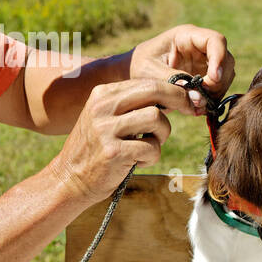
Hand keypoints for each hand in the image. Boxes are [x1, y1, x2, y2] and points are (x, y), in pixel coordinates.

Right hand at [48, 79, 194, 205]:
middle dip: (179, 99)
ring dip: (162, 135)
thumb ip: (132, 106)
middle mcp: (102, 107)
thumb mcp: (106, 118)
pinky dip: (152, 157)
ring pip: (156, 118)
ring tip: (149, 146)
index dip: (173, 89)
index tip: (188, 99)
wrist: (70, 179)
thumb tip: (176, 96)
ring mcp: (106, 130)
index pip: (145, 82)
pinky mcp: (113, 153)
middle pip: (153, 90)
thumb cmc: (97, 149)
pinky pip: (151, 148)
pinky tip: (138, 161)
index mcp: (102, 94)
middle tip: (191, 109)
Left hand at [128, 24, 235, 112]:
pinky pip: (217, 89)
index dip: (219, 59)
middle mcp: (199, 47)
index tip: (213, 79)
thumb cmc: (137, 67)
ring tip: (196, 106)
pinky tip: (196, 108)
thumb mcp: (150, 72)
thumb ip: (173, 81)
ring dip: (216, 92)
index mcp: (186, 36)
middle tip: (202, 97)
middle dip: (218, 81)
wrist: (131, 75)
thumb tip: (199, 98)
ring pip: (225, 76)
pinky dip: (211, 99)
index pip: (215, 40)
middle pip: (226, 59)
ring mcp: (204, 62)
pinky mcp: (204, 78)